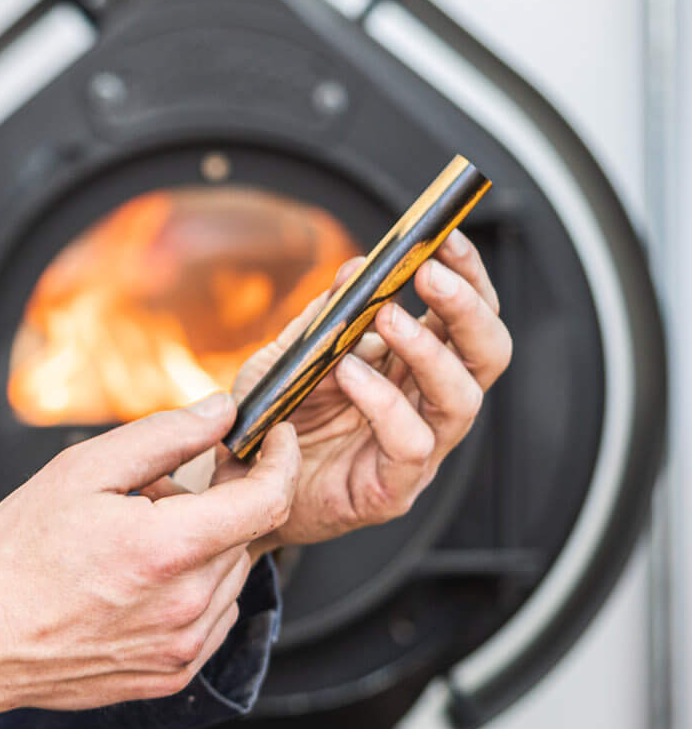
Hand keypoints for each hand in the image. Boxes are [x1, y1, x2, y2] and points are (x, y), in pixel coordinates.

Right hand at [0, 396, 299, 728]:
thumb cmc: (17, 555)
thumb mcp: (82, 470)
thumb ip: (163, 436)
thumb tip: (220, 411)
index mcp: (168, 550)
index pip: (266, 501)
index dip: (278, 460)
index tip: (272, 439)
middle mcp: (187, 607)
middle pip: (244, 535)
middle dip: (217, 502)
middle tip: (156, 491)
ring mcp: (183, 649)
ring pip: (230, 577)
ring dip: (204, 548)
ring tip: (137, 540)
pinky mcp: (172, 676)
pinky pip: (212, 620)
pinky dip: (193, 590)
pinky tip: (140, 580)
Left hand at [196, 228, 510, 549]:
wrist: (240, 492)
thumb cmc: (274, 422)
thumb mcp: (290, 356)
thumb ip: (324, 317)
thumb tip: (357, 267)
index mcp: (417, 368)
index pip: (467, 317)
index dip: (468, 275)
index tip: (449, 235)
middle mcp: (430, 406)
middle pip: (488, 354)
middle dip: (467, 308)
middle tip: (429, 272)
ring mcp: (419, 451)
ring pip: (461, 399)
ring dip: (428, 351)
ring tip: (385, 318)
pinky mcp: (393, 488)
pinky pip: (411, 444)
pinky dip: (384, 402)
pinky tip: (350, 375)